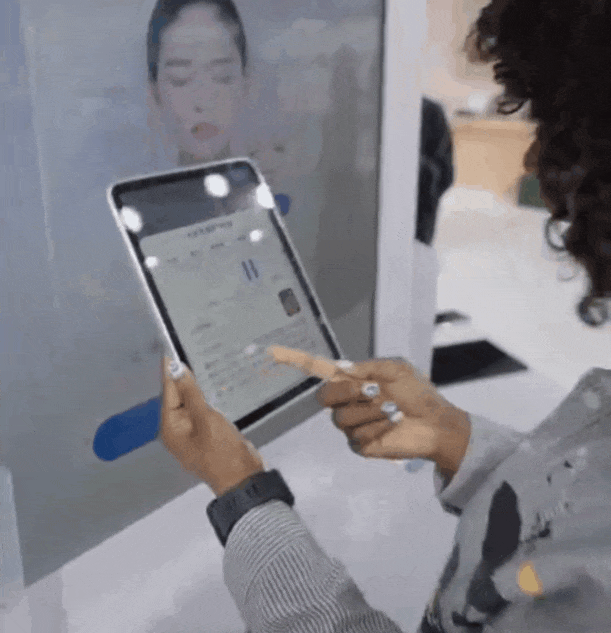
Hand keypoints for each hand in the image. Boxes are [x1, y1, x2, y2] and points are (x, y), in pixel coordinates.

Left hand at [160, 357, 265, 496]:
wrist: (243, 478)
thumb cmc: (221, 452)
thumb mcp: (205, 419)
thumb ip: (191, 392)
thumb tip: (176, 370)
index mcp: (171, 427)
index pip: (169, 392)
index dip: (171, 371)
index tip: (171, 350)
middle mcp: (177, 429)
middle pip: (178, 396)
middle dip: (184, 376)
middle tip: (190, 350)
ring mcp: (192, 432)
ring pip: (191, 402)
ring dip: (197, 386)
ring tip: (202, 362)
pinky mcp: (207, 432)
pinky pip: (202, 410)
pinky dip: (206, 397)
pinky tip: (213, 385)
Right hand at [316, 359, 470, 475]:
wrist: (437, 422)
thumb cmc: (418, 393)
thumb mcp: (396, 370)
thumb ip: (368, 368)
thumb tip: (340, 366)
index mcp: (355, 383)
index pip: (324, 375)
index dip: (302, 363)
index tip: (280, 353)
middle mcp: (349, 403)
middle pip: (324, 397)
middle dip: (345, 391)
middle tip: (371, 389)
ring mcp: (353, 426)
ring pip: (341, 418)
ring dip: (369, 411)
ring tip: (393, 408)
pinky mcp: (360, 446)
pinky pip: (356, 436)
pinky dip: (378, 426)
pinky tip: (395, 422)